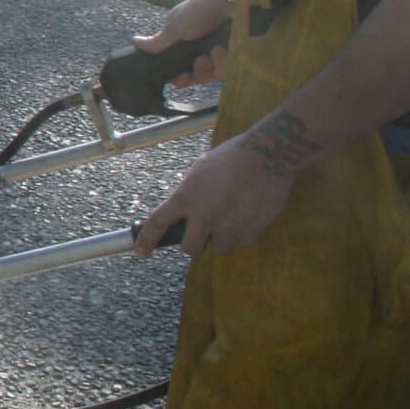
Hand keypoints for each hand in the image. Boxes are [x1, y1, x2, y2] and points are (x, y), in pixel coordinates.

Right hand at [133, 0, 233, 88]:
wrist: (228, 0)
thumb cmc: (199, 11)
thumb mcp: (175, 26)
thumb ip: (157, 41)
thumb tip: (134, 42)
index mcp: (183, 48)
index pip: (179, 73)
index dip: (180, 79)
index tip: (182, 76)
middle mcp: (200, 54)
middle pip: (197, 78)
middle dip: (198, 71)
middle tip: (200, 60)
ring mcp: (218, 55)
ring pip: (213, 76)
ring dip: (213, 64)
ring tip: (215, 50)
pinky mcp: (235, 55)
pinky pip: (228, 70)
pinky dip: (225, 61)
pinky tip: (223, 49)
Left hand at [137, 135, 296, 256]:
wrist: (268, 155)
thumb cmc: (230, 158)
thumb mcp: (198, 172)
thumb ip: (188, 195)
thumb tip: (182, 214)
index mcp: (186, 197)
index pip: (157, 225)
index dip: (146, 241)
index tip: (140, 253)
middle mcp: (205, 216)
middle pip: (188, 249)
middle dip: (192, 244)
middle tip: (200, 233)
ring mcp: (229, 226)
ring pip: (217, 249)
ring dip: (220, 238)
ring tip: (229, 217)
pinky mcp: (251, 231)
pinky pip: (240, 242)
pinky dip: (241, 233)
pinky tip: (246, 213)